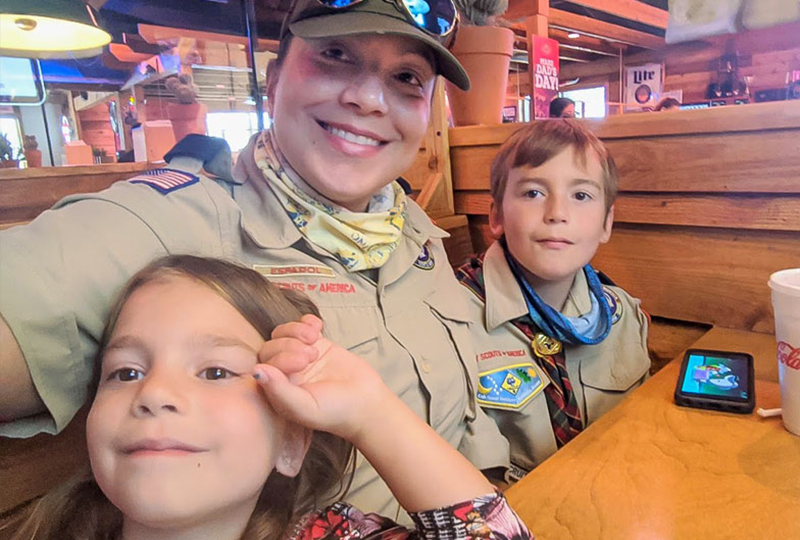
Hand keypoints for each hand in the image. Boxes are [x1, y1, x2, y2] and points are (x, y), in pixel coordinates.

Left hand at [254, 315, 388, 440]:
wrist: (366, 403)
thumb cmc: (335, 412)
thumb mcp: (305, 408)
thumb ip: (279, 391)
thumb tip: (256, 370)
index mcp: (277, 390)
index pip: (264, 364)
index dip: (280, 358)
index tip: (303, 364)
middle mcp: (285, 373)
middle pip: (272, 346)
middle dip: (289, 345)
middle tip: (312, 356)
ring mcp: (300, 356)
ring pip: (284, 333)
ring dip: (296, 330)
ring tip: (314, 338)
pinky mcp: (317, 344)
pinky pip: (303, 325)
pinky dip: (307, 321)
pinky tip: (318, 328)